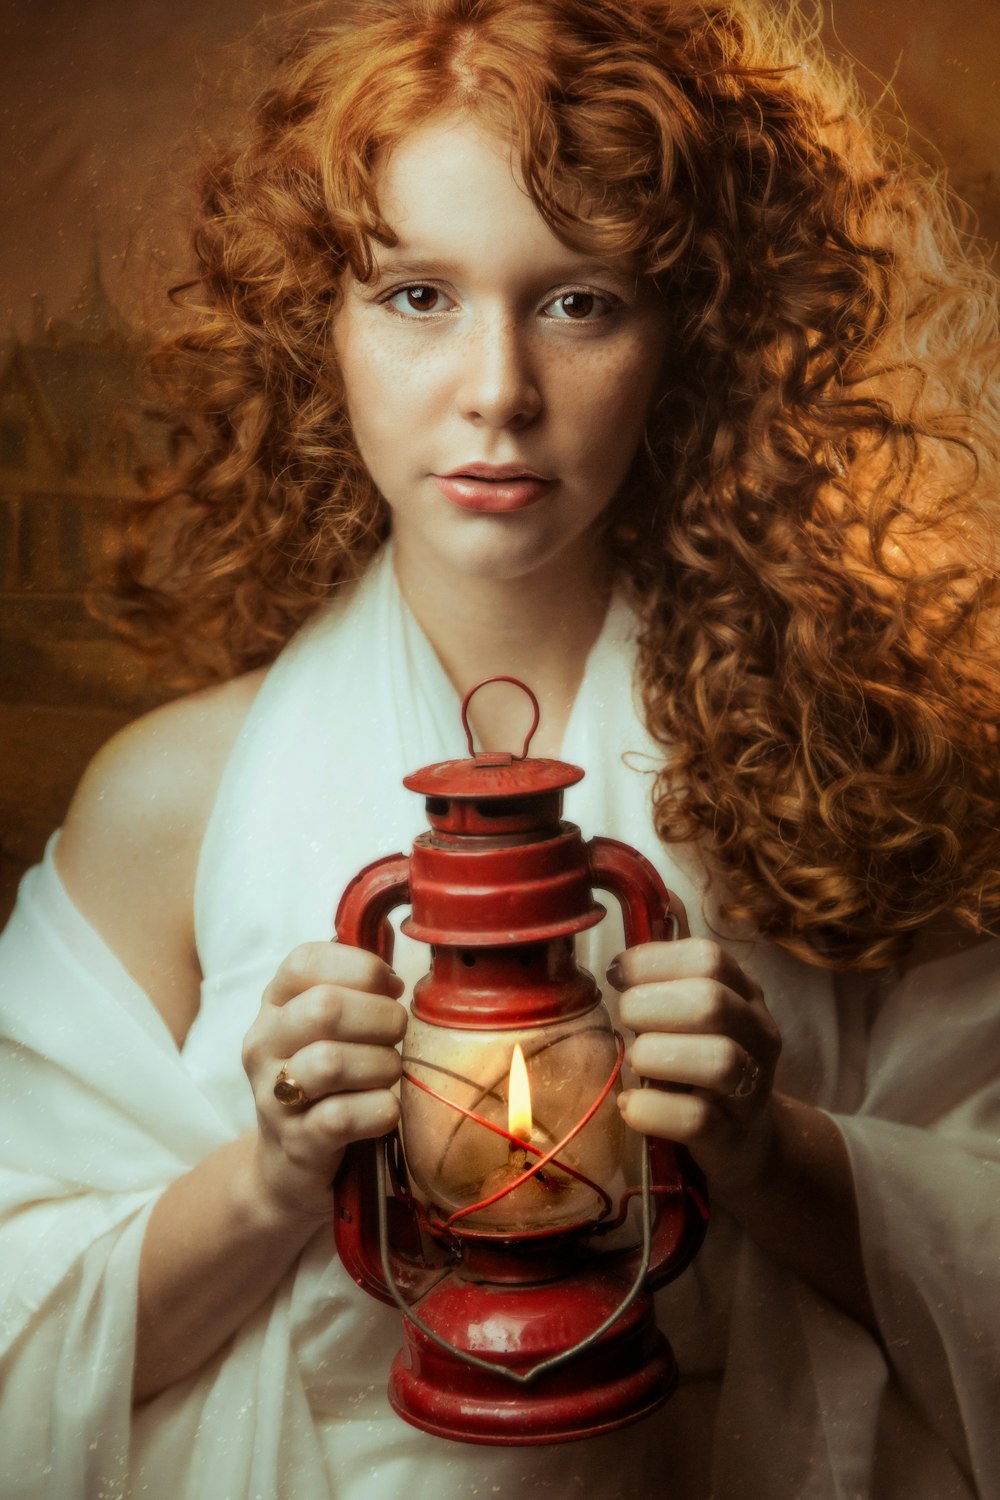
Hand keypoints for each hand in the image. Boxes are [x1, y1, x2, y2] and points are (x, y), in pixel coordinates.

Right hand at [241, 942, 407, 1223]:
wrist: (289, 1168)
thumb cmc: (327, 1084)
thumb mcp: (331, 1029)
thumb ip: (356, 991)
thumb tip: (394, 971)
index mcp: (274, 1004)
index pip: (305, 961)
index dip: (360, 967)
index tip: (391, 988)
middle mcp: (264, 1044)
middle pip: (324, 1008)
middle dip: (381, 1018)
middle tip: (398, 1036)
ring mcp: (273, 1095)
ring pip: (330, 1062)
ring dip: (381, 1065)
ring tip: (390, 1074)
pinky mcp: (295, 1142)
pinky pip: (342, 1117)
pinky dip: (380, 1110)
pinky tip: (387, 1110)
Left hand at [607, 938, 781, 1196]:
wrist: (747, 1139)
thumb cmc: (700, 1066)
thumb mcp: (691, 1019)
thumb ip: (663, 987)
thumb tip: (616, 966)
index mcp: (744, 994)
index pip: (708, 958)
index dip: (653, 960)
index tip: (617, 974)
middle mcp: (758, 1035)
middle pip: (713, 1002)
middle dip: (650, 1006)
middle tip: (626, 1021)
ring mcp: (752, 1088)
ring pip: (719, 1060)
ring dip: (656, 1056)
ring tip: (635, 1063)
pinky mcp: (733, 1136)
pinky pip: (697, 1119)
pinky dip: (653, 1109)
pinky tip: (631, 1104)